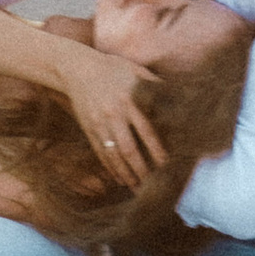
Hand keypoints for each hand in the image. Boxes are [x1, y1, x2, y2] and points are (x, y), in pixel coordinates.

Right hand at [58, 45, 159, 189]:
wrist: (77, 68)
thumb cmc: (112, 68)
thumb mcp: (135, 70)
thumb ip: (155, 84)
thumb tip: (178, 97)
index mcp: (130, 100)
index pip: (147, 131)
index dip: (157, 150)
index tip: (167, 165)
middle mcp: (114, 114)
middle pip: (130, 149)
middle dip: (142, 170)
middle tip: (154, 185)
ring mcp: (99, 123)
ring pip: (114, 155)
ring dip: (126, 173)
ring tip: (136, 187)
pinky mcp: (88, 129)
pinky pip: (100, 153)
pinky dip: (110, 168)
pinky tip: (119, 178)